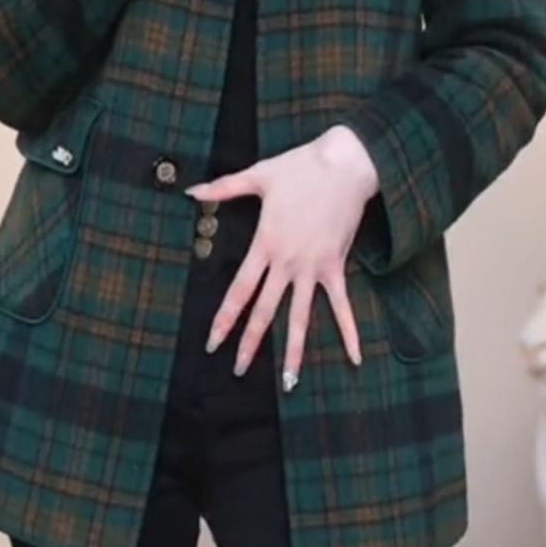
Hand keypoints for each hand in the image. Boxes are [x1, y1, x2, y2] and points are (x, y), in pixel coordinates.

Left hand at [183, 126, 380, 390]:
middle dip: (250, 343)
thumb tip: (190, 191)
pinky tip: (355, 360)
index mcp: (265, 244)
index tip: (212, 342)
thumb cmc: (300, 168)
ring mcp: (313, 268)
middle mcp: (287, 263)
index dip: (225, 318)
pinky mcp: (336, 266)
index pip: (239, 290)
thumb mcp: (258, 176)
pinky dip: (349, 332)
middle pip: (265, 311)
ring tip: (289, 382)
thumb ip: (223, 188)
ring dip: (295, 351)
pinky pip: (342, 306)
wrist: (344, 164)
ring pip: (301, 317)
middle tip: (237, 370)